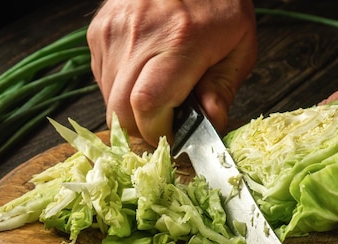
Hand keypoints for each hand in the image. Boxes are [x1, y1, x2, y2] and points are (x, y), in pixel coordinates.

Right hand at [87, 0, 256, 144]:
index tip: (175, 136)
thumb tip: (211, 123)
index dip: (158, 133)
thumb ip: (223, 88)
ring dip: (131, 110)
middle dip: (142, 130)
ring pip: (108, 100)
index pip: (148, 105)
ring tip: (158, 92)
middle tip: (165, 123)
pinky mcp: (99, 31)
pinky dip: (120, 89)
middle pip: (120, 112)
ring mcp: (113, 32)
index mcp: (180, 41)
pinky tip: (142, 74)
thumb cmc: (218, 3)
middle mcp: (140, 36)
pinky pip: (102, 79)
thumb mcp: (239, 45)